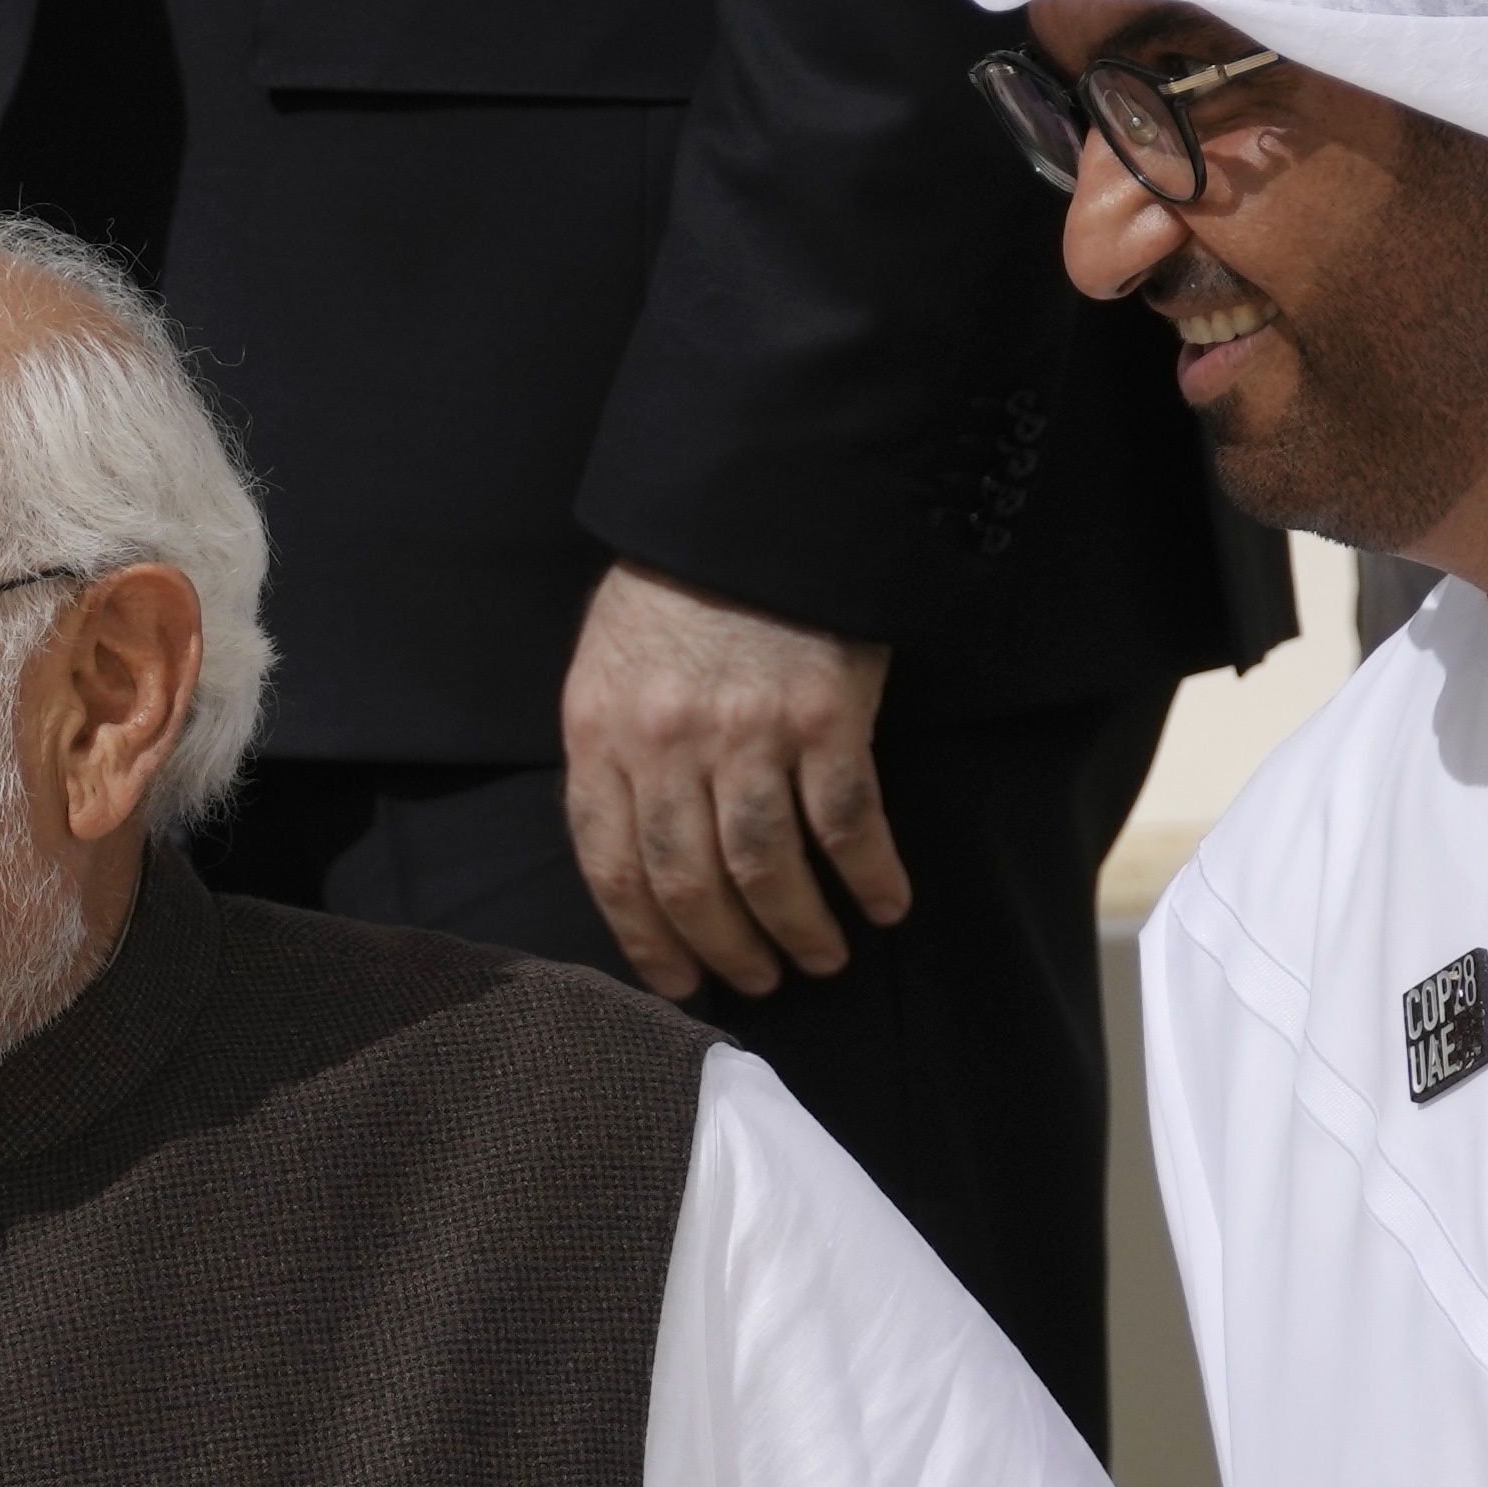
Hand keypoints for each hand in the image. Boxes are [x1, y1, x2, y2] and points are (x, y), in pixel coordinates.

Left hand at [559, 565, 902, 1000]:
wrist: (752, 504)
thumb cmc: (679, 588)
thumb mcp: (610, 666)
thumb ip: (616, 756)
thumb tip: (638, 857)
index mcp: (601, 732)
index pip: (611, 866)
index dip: (645, 940)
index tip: (676, 982)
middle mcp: (666, 742)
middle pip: (689, 882)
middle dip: (725, 948)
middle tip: (758, 980)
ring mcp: (746, 730)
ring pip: (766, 867)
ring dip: (798, 928)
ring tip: (820, 958)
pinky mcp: (824, 714)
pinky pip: (846, 821)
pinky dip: (869, 874)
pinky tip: (886, 902)